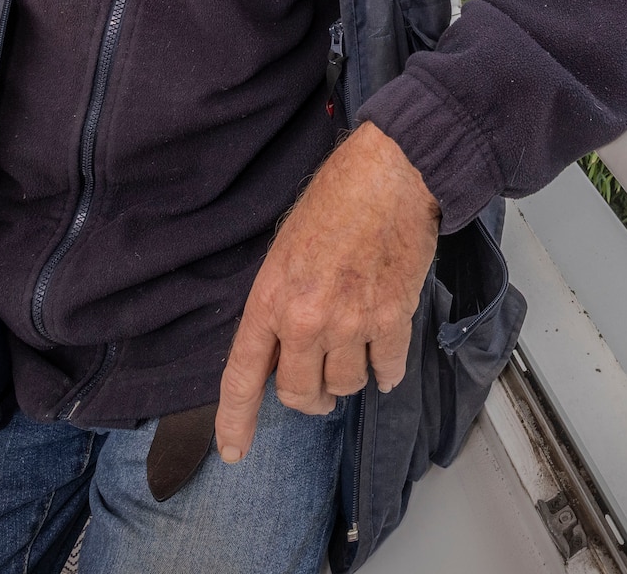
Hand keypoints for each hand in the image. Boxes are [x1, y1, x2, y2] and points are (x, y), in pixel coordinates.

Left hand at [216, 123, 438, 462]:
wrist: (392, 175)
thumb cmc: (339, 199)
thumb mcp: (285, 251)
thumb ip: (280, 303)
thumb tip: (286, 346)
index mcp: (270, 299)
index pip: (243, 376)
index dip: (235, 420)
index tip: (234, 450)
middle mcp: (306, 319)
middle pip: (300, 393)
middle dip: (310, 397)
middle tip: (318, 392)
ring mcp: (351, 322)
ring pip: (346, 385)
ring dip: (350, 380)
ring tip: (354, 358)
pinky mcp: (393, 317)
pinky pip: (387, 369)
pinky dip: (387, 373)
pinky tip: (385, 366)